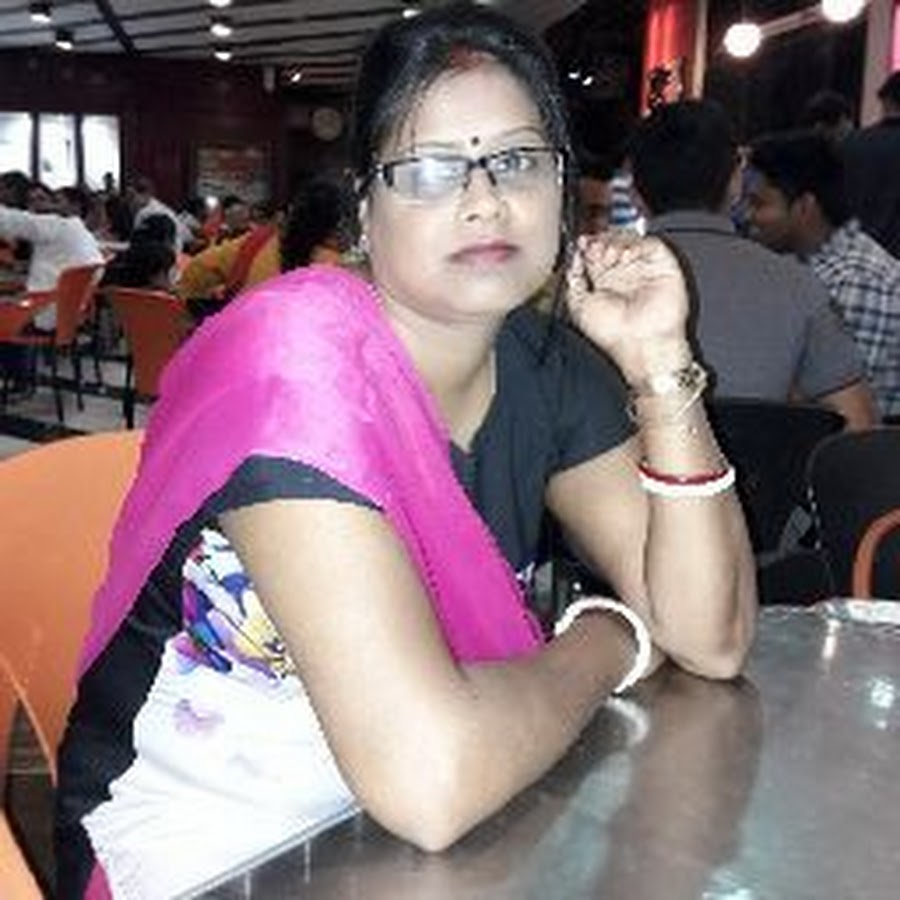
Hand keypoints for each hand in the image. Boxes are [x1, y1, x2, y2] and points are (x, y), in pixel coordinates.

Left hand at [566, 233, 692, 383]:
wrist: (639, 344)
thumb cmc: (612, 333)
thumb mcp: (579, 306)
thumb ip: (574, 281)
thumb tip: (573, 261)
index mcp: (606, 284)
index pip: (596, 254)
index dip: (588, 246)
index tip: (581, 243)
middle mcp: (625, 275)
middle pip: (612, 243)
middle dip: (601, 242)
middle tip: (595, 247)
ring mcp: (645, 270)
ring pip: (630, 241)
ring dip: (617, 242)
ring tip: (609, 254)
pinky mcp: (664, 267)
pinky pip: (652, 245)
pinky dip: (637, 244)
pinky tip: (627, 255)